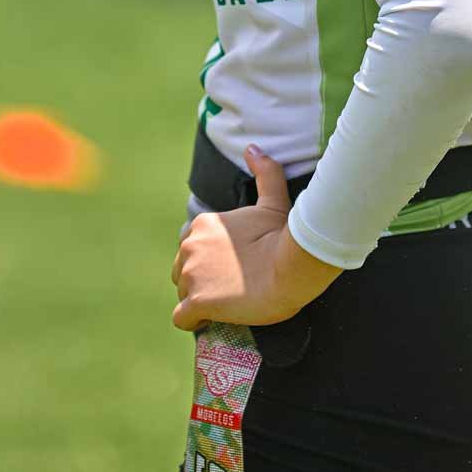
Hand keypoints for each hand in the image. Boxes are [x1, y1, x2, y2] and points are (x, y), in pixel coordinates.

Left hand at [171, 144, 340, 331]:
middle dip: (200, 279)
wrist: (290, 267)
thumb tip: (254, 149)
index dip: (208, 260)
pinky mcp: (197, 302)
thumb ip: (264, 173)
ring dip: (199, 300)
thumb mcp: (272, 202)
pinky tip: (210, 321)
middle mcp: (190, 246)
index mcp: (203, 225)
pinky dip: (194, 322)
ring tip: (226, 305)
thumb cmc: (282, 236)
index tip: (230, 268)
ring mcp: (191, 275)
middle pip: (183, 270)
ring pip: (183, 293)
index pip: (191, 247)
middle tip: (230, 288)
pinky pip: (182, 318)